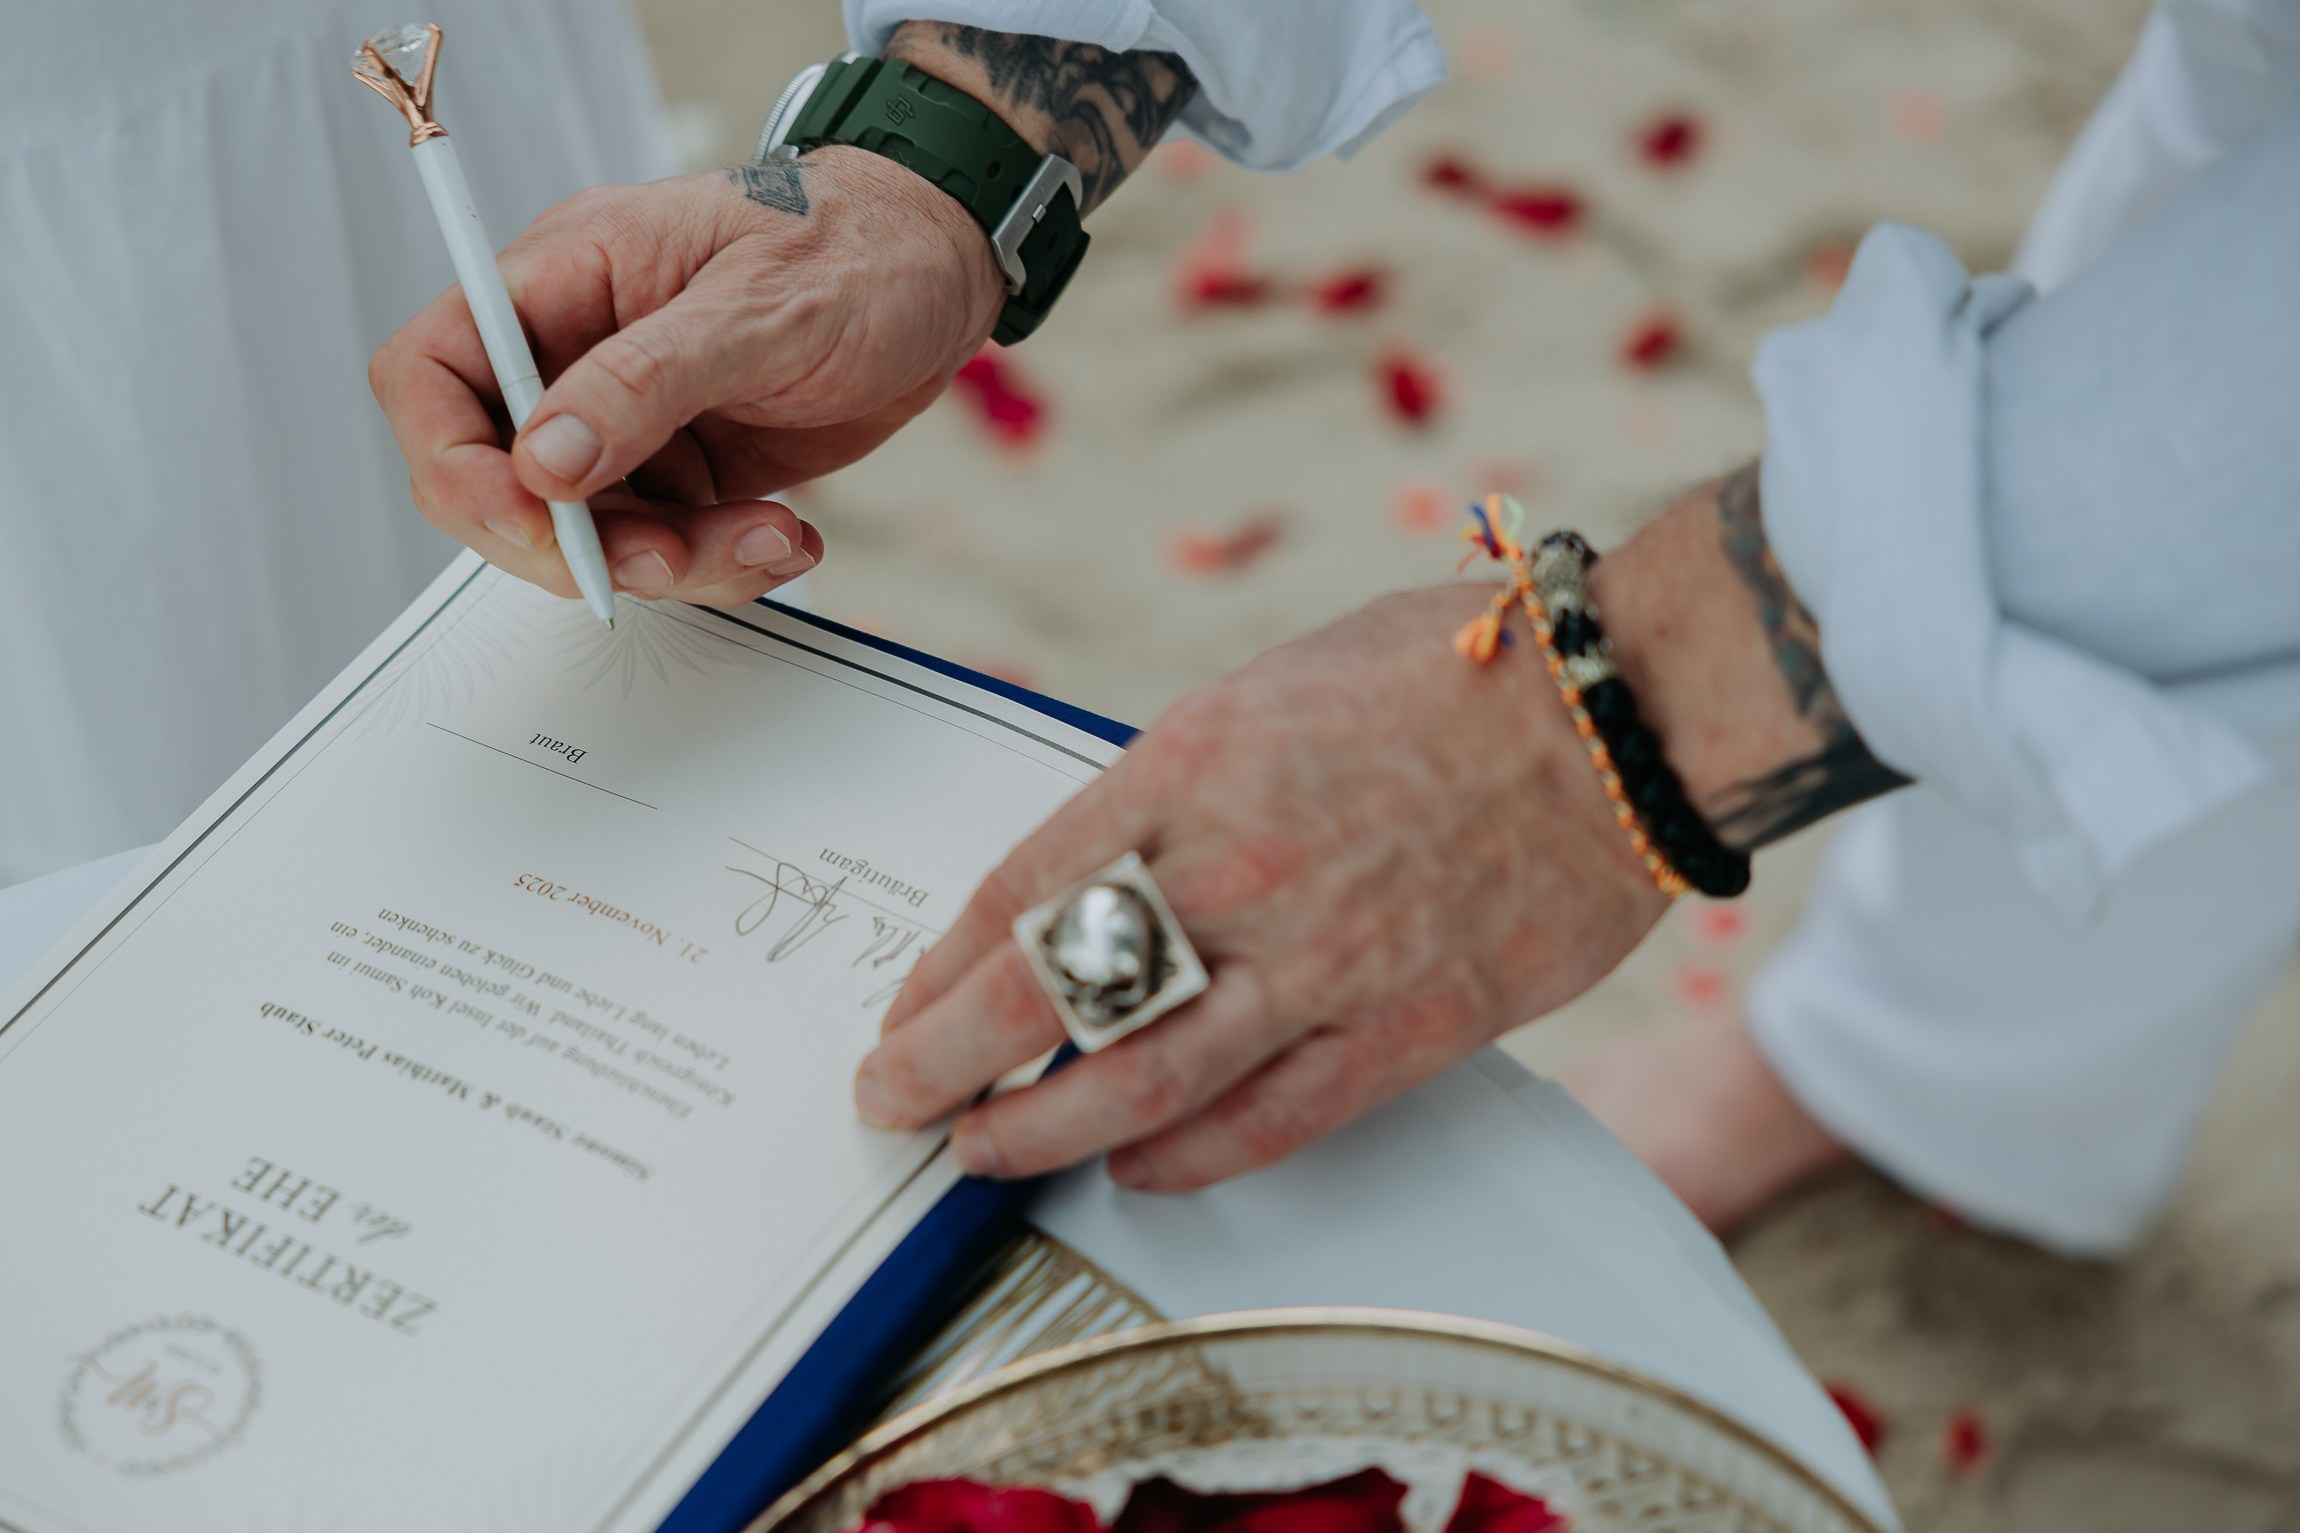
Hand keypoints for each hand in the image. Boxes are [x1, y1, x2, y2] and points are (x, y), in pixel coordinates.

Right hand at [368, 25, 1198, 608]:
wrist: (944, 273)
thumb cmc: (857, 245)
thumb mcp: (757, 304)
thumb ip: (645, 379)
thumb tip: (544, 457)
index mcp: (564, 281)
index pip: (433, 374)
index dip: (455, 462)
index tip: (530, 518)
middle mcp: (580, 356)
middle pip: (503, 482)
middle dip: (580, 543)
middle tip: (667, 558)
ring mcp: (632, 421)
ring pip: (593, 536)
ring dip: (675, 565)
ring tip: (766, 540)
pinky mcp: (686, 470)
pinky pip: (670, 549)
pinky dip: (724, 565)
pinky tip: (787, 538)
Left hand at [855, 581, 1670, 1190]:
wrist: (1622, 704)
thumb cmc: (1452, 671)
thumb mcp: (1270, 688)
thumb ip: (1179, 782)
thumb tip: (1111, 864)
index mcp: (1191, 761)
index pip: (1019, 889)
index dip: (940, 969)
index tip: (904, 1011)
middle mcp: (1238, 865)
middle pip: (1047, 998)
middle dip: (945, 1067)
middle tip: (896, 1104)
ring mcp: (1323, 958)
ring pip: (1140, 1081)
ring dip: (1041, 1132)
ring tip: (988, 1151)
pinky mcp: (1408, 1027)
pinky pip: (1268, 1123)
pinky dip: (1183, 1158)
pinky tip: (1135, 1166)